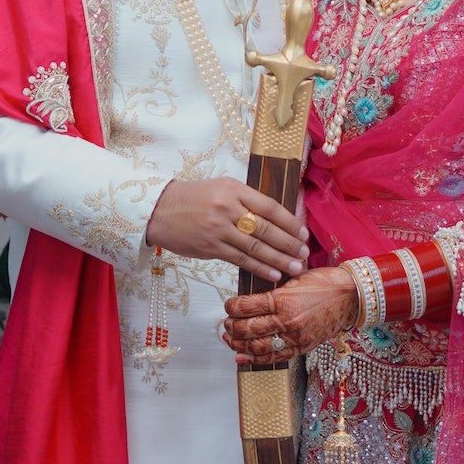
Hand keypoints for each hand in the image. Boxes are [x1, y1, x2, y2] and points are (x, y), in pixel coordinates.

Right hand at [145, 178, 308, 280]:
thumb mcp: (220, 188)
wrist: (159, 210)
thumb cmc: (194, 198)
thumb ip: (246, 200)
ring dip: (278, 259)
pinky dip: (259, 268)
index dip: (289, 222)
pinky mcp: (210, 247)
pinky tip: (273, 274)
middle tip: (304, 253)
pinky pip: (240, 260)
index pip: (269, 206)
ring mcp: (219, 229)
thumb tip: (277, 219)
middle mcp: (228, 207)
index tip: (303, 233)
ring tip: (295, 267)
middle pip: (266, 228)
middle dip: (289, 243)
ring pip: (255, 247)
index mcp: (233, 189)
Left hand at [222, 266, 359, 360]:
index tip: (228, 306)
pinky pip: (274, 358)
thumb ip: (273, 288)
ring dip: (238, 344)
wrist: (351, 297)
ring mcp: (294, 337)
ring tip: (230, 339)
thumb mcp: (295, 277)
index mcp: (283, 299)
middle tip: (226, 323)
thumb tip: (251, 293)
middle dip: (232, 327)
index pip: (246, 306)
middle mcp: (287, 320)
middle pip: (248, 329)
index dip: (232, 307)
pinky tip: (242, 357)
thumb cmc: (324, 282)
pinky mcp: (302, 347)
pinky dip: (254, 360)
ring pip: (257, 347)